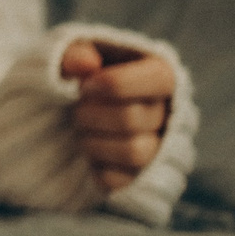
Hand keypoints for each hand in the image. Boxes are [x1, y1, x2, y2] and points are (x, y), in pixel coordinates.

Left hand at [60, 39, 176, 193]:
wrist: (64, 114)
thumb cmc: (76, 76)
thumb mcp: (70, 55)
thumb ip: (74, 53)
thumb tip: (87, 64)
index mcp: (160, 74)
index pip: (159, 79)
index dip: (114, 83)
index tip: (84, 85)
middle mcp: (171, 113)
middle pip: (134, 118)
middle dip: (92, 114)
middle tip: (77, 109)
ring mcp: (162, 150)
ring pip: (134, 152)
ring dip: (93, 141)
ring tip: (81, 130)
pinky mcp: (143, 179)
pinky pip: (120, 182)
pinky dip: (95, 168)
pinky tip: (90, 153)